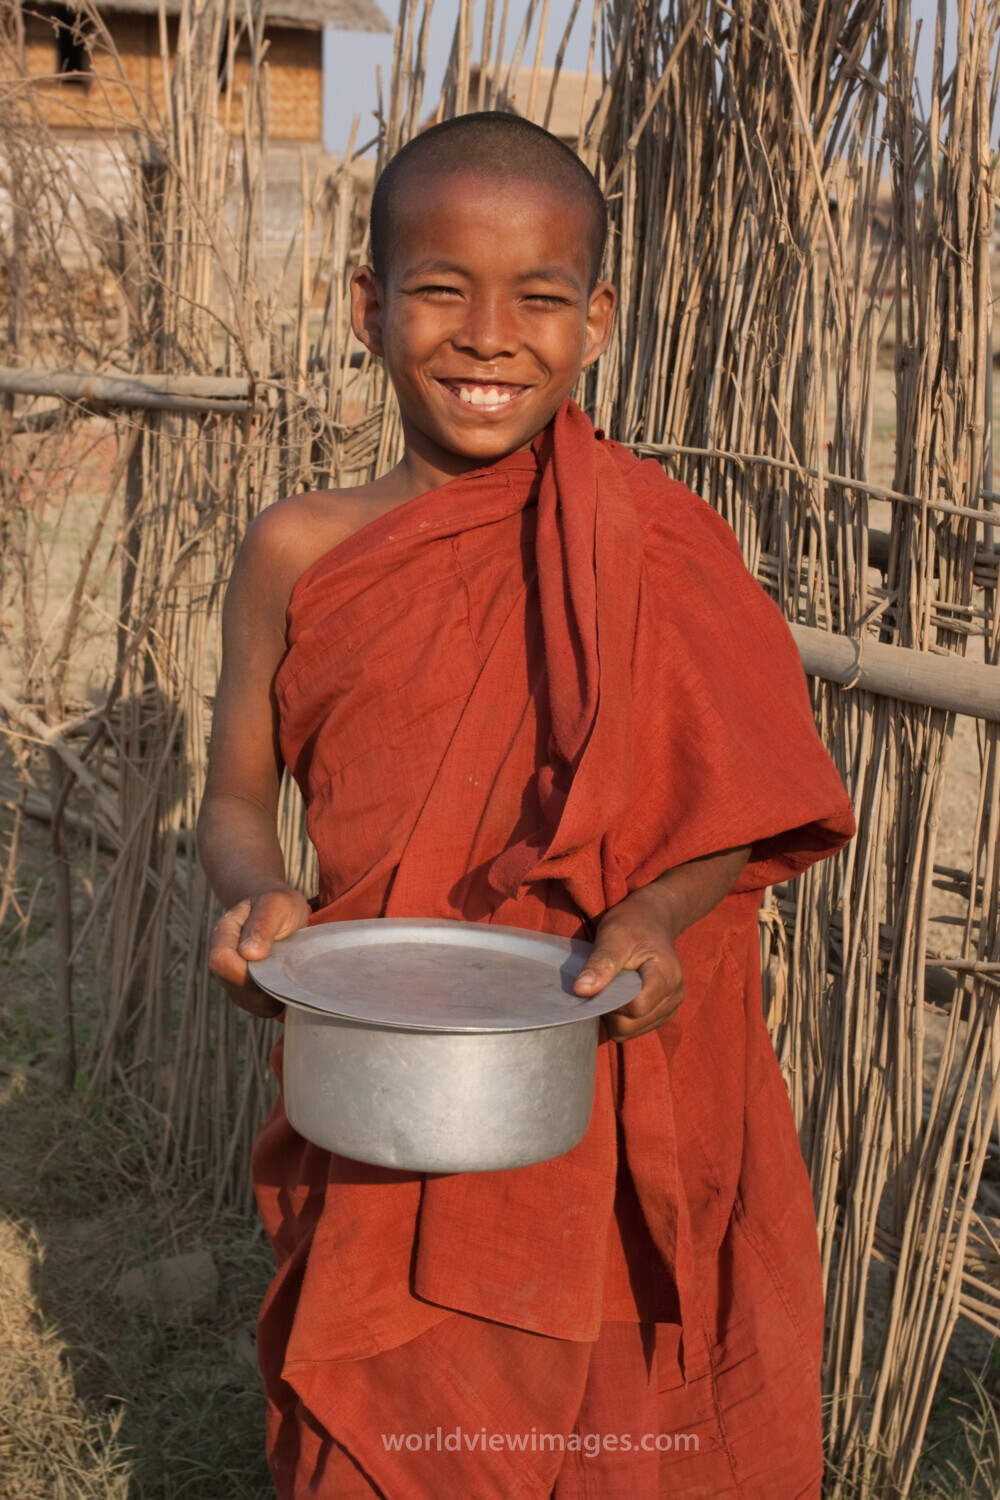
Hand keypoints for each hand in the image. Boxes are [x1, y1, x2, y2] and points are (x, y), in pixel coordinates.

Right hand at [208, 885, 309, 1017]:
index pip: (221, 962)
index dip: (245, 972)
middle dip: (261, 988)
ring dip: (268, 998)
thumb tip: (248, 954)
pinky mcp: (245, 988)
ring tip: (288, 979)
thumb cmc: (279, 904)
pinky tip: (285, 988)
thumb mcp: (276, 905)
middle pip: (231, 985)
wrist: (281, 910)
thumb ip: (262, 925)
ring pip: (244, 1000)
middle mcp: (223, 956)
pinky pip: (255, 1006)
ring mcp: (232, 974)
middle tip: (287, 975)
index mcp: (224, 933)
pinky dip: (272, 1003)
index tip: (273, 966)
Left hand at [573, 884, 682, 1040]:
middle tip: (603, 983)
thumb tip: (580, 990)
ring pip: (631, 1031)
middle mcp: (674, 995)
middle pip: (631, 1024)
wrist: (652, 919)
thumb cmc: (632, 924)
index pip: (635, 1008)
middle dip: (610, 1010)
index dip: (610, 1000)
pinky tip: (619, 995)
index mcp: (666, 976)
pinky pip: (635, 1029)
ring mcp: (671, 1007)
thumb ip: (600, 963)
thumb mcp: (613, 936)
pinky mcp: (663, 1013)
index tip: (599, 981)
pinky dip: (622, 1018)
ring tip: (612, 987)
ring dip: (614, 1015)